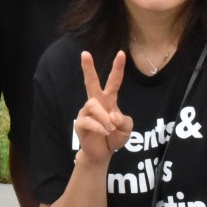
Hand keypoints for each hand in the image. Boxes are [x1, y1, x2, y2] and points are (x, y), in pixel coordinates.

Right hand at [75, 51, 133, 167]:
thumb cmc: (114, 136)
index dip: (117, 68)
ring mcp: (86, 112)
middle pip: (90, 82)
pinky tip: (105, 133)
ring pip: (93, 105)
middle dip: (88, 68)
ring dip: (104, 118)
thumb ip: (124, 121)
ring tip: (110, 129)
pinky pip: (89, 121)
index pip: (114, 82)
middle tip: (84, 53)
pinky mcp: (80, 124)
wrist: (102, 153)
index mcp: (109, 100)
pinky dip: (100, 128)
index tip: (121, 53)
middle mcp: (96, 103)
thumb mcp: (126, 129)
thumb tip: (112, 115)